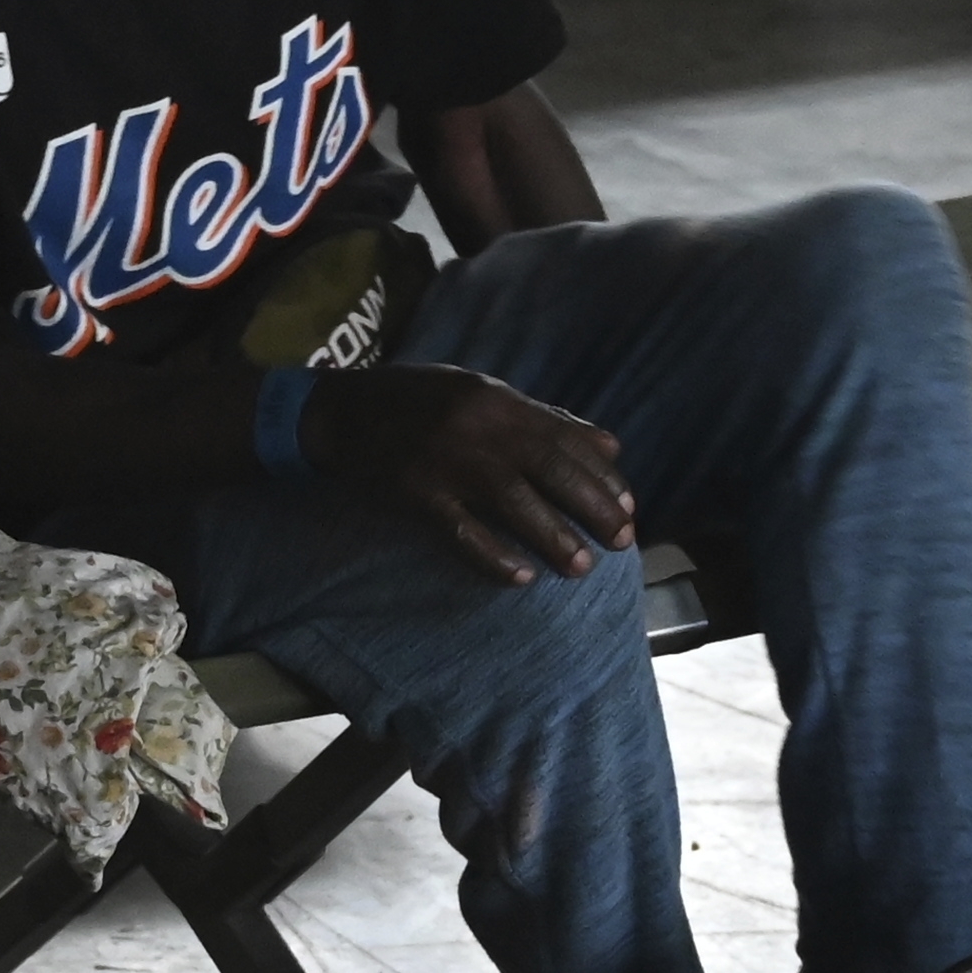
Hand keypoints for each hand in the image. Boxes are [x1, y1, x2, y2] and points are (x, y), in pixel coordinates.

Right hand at [310, 361, 633, 587]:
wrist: (341, 410)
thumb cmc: (420, 401)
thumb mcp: (482, 394)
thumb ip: (544, 419)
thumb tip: (609, 446)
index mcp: (498, 401)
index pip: (565, 440)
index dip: (602, 477)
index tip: (630, 507)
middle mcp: (478, 426)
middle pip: (549, 470)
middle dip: (592, 508)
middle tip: (621, 542)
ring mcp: (445, 460)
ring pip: (512, 502)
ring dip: (552, 537)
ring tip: (580, 568)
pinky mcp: (415, 493)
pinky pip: (461, 531)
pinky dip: (493, 556)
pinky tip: (520, 578)